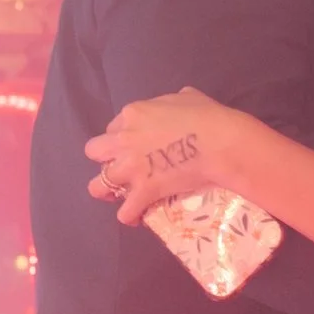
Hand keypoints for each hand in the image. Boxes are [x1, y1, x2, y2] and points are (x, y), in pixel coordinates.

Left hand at [84, 88, 249, 224]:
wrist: (219, 142)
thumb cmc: (207, 116)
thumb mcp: (186, 96)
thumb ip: (170, 102)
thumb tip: (175, 106)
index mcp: (133, 114)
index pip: (113, 127)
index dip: (122, 137)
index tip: (134, 145)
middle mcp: (124, 140)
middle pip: (94, 152)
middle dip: (105, 160)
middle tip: (122, 166)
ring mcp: (131, 167)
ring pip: (98, 185)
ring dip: (107, 191)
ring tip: (120, 196)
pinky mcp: (144, 190)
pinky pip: (125, 211)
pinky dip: (129, 215)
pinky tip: (136, 216)